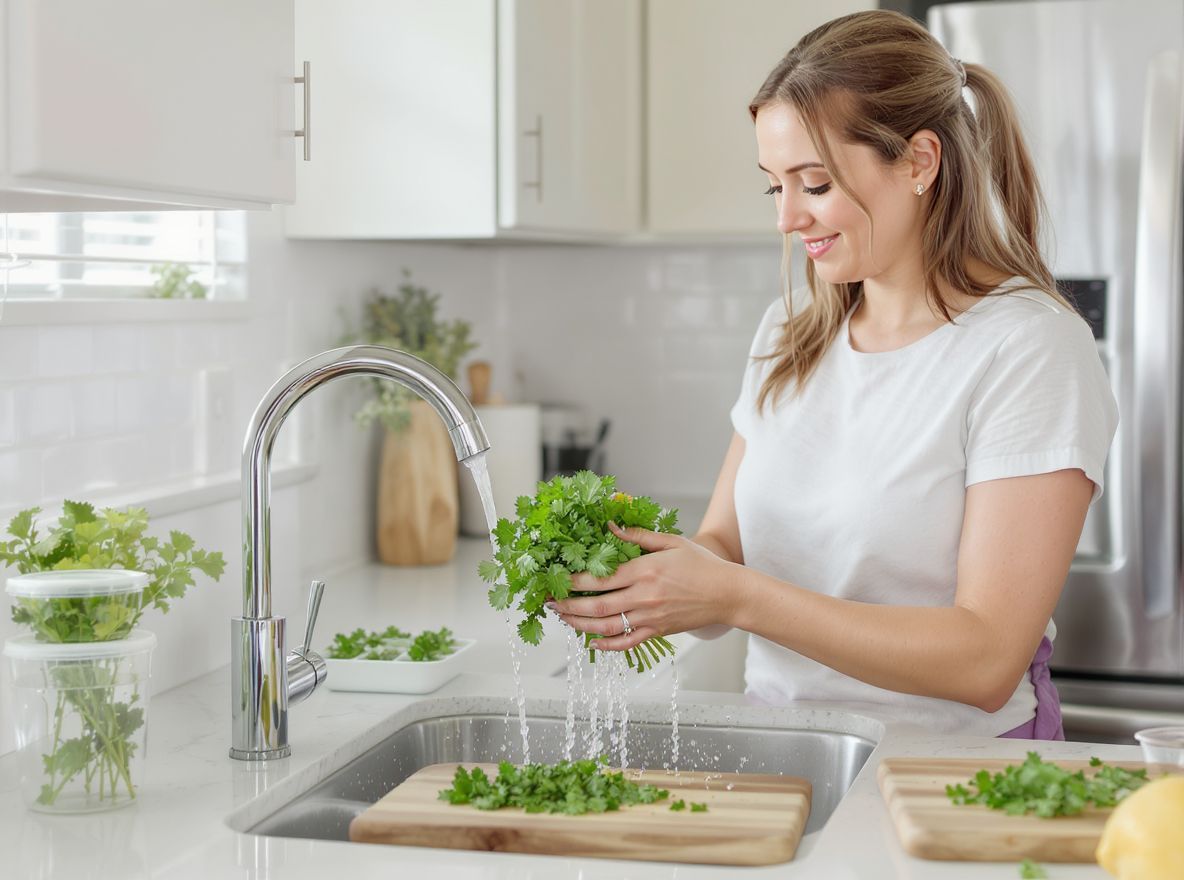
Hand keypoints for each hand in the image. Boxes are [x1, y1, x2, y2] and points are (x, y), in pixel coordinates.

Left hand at [547, 522, 740, 652]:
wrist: (728, 593)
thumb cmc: (701, 564)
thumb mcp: (671, 542)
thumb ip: (638, 535)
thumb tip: (610, 527)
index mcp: (645, 571)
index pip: (601, 578)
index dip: (575, 580)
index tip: (558, 578)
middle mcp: (644, 596)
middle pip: (597, 606)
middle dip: (569, 605)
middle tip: (550, 602)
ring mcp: (651, 617)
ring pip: (607, 626)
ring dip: (580, 625)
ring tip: (563, 619)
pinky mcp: (658, 631)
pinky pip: (628, 642)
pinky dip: (607, 645)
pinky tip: (592, 642)